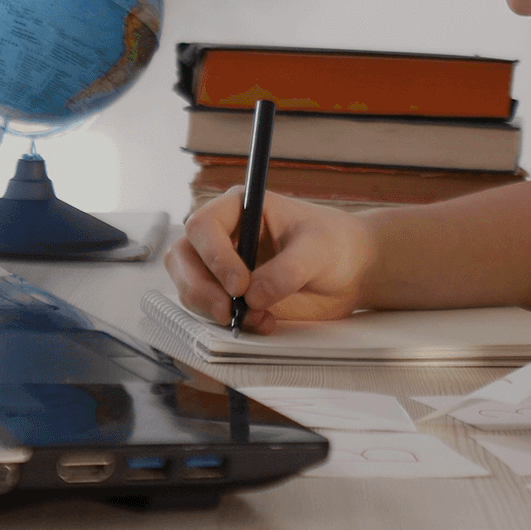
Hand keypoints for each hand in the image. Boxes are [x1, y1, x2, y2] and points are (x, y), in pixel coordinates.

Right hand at [164, 189, 375, 333]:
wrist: (349, 270)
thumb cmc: (334, 244)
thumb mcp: (318, 251)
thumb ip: (286, 271)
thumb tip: (252, 297)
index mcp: (239, 207)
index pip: (203, 226)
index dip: (213, 256)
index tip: (239, 285)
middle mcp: (222, 234)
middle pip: (182, 257)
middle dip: (199, 289)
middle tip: (228, 313)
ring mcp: (221, 265)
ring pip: (189, 287)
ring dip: (214, 310)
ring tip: (260, 318)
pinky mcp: (229, 293)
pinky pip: (211, 310)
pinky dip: (231, 322)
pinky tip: (265, 321)